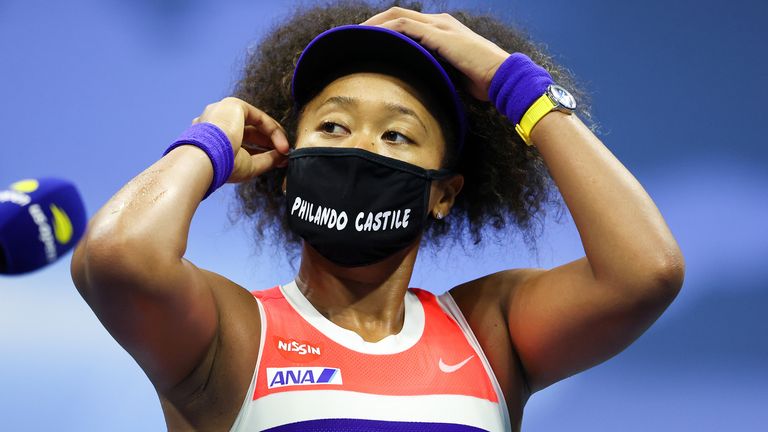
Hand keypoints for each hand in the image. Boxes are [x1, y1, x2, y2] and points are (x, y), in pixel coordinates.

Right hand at [192, 97, 289, 182]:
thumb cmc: (223, 166)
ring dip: (273, 137)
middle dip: (269, 144)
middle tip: (284, 156)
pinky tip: (282, 146)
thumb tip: (284, 157)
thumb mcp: (249, 165)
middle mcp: (216, 122)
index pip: (242, 142)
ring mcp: (223, 111)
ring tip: (285, 151)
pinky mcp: (233, 105)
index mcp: (212, 138)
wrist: (207, 158)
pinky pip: (259, 117)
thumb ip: (267, 160)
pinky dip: (273, 131)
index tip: (279, 161)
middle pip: (250, 132)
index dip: (262, 151)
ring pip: (255, 123)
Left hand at [362, 7, 509, 99]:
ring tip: (357, 37)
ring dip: (374, 25)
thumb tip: (418, 86)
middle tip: (354, 37)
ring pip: (398, 17)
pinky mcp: (439, 34)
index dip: (384, 30)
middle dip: (374, 24)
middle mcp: (439, 22)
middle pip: (397, 15)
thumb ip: (436, 72)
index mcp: (442, 30)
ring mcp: (440, 25)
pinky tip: (372, 39)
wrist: (502, 77)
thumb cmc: (482, 81)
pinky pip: (405, 26)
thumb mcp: (453, 74)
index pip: (407, 23)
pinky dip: (386, 30)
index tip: (366, 43)